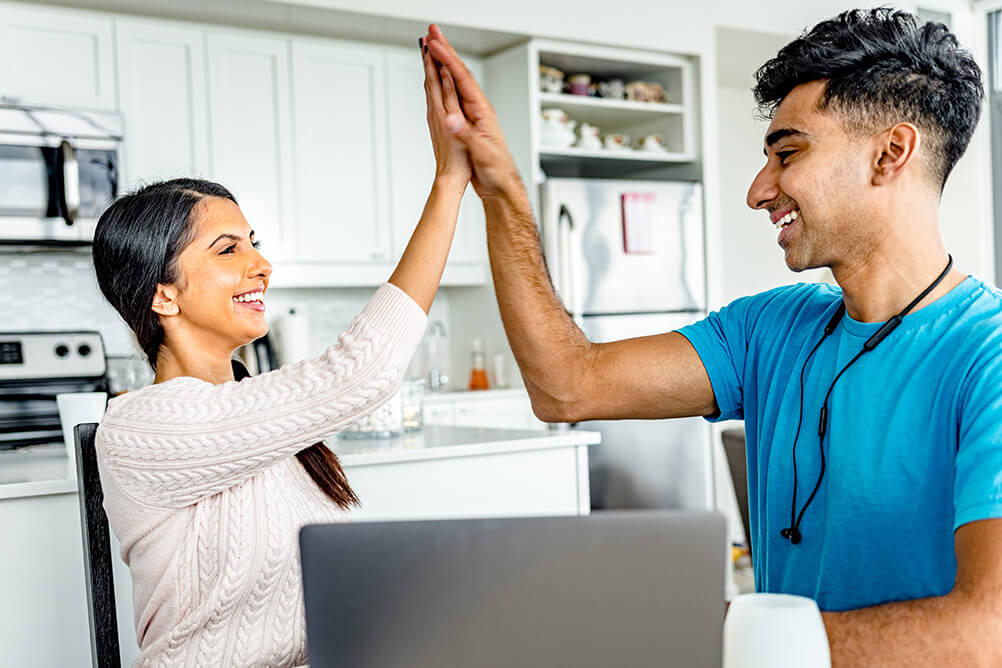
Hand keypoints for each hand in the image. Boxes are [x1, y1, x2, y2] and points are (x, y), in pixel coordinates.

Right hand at [425, 25, 523, 200]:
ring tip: (431, 46)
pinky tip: (437, 76)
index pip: (462, 79)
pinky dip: (442, 81)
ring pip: (454, 82)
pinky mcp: (466, 123)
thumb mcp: (482, 153)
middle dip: (445, 51)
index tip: (434, 44)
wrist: (501, 186)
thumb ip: (466, 135)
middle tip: (431, 31)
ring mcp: (472, 115)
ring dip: (443, 63)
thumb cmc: (497, 170)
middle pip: (459, 73)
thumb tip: (451, 119)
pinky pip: (452, 95)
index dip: (447, 60)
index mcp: (482, 111)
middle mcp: (478, 108)